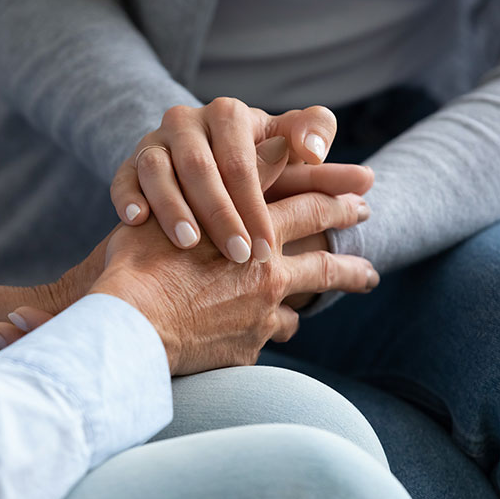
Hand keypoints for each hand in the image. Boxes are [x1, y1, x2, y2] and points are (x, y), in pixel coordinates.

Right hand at [91, 190, 376, 374]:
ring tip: (335, 300)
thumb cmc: (144, 260)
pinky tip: (276, 329)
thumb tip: (282, 148)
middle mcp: (269, 277)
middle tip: (370, 271)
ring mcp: (259, 317)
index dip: (337, 200)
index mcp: (259, 236)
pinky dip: (273, 329)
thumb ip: (240, 179)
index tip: (362, 198)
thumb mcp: (186, 207)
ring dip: (318, 302)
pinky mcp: (244, 349)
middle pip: (323, 267)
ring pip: (299, 310)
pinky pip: (268, 337)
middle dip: (350, 266)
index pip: (310, 209)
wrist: (129, 328)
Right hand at [110, 98, 337, 263]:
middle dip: (219, 214)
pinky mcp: (128, 165)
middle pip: (198, 167)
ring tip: (189, 243)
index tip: (268, 249)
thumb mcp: (289, 145)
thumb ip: (311, 137)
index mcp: (228, 115)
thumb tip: (313, 150)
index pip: (240, 160)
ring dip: (172, 208)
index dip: (254, 204)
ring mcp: (153, 142)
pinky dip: (127, 197)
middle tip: (237, 256)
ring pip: (156, 170)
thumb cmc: (260, 162)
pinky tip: (136, 220)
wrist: (206, 168)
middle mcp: (186, 122)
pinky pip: (122, 179)